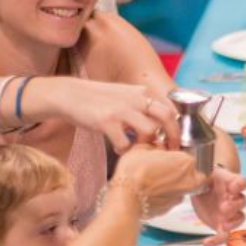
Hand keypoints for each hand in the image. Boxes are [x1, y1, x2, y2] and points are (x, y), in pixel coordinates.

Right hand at [54, 79, 178, 154]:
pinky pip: (124, 143)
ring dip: (146, 145)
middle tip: (169, 151)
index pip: (169, 108)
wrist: (70, 95)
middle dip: (172, 137)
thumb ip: (139, 103)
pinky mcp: (107, 122)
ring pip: (149, 130)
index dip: (176, 127)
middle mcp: (135, 99)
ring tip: (137, 149)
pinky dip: (123, 150)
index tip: (175, 142)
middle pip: (167, 117)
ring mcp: (121, 110)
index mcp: (141, 93)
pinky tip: (118, 148)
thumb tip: (155, 116)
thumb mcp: (122, 94)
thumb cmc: (96, 99)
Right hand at [113, 145, 205, 213]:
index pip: (187, 156)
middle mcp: (188, 181)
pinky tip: (149, 193)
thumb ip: (154, 146)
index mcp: (185, 162)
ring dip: (172, 186)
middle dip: (182, 173)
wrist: (125, 198)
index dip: (175, 156)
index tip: (166, 156)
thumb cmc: (133, 173)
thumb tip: (156, 147)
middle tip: (165, 170)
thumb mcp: (142, 148)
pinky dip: (162, 197)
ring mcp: (179, 197)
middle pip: (193, 175)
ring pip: (182, 189)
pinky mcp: (168, 209)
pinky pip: (169, 200)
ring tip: (154, 182)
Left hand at [191, 167, 245, 245]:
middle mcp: (233, 198)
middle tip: (223, 207)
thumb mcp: (204, 173)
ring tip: (224, 225)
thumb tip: (197, 176)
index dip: (239, 185)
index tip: (233, 187)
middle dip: (234, 206)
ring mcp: (230, 213)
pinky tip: (206, 243)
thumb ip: (204, 175)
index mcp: (230, 183)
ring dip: (233, 223)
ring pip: (239, 219)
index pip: (241, 182)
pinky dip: (216, 240)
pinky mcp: (222, 224)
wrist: (202, 189)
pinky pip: (224, 235)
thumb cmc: (206, 180)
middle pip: (242, 202)